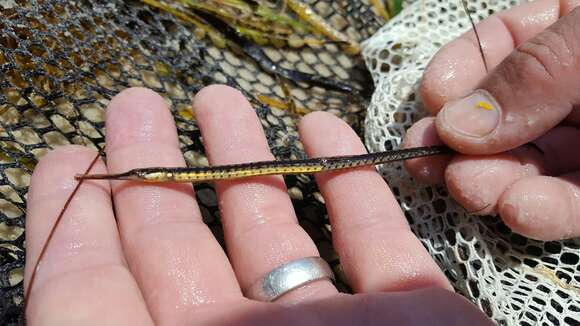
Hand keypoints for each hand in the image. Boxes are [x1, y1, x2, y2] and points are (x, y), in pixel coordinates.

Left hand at [24, 86, 490, 324]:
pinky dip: (351, 182)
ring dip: (249, 161)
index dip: (77, 222)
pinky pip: (377, 239)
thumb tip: (52, 249)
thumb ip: (89, 325)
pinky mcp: (411, 320)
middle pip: (183, 252)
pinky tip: (322, 128)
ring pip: (277, 234)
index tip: (73, 156)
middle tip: (138, 106)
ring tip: (220, 102)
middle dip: (159, 170)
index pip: (99, 294)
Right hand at [403, 2, 579, 240]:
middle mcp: (571, 88)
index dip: (460, 70)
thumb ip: (530, 76)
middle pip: (503, 114)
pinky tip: (517, 211)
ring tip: (469, 188)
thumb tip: (454, 125)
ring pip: (530, 163)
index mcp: (568, 29)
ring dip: (493, 181)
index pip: (498, 45)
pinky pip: (574, 202)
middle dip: (465, 141)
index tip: (433, 96)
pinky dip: (543, 212)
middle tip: (430, 160)